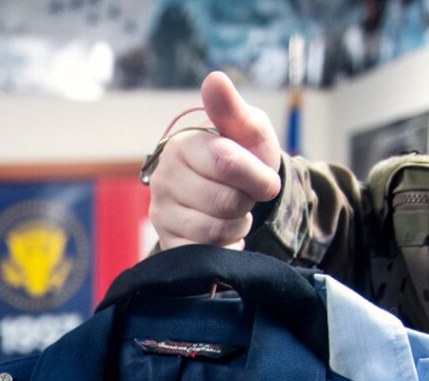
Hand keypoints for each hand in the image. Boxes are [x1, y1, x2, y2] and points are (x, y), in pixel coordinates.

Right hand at [149, 71, 284, 251]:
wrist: (236, 194)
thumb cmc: (243, 157)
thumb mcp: (247, 131)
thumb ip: (232, 109)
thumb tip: (214, 79)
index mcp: (182, 146)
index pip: (226, 162)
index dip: (256, 176)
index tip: (266, 180)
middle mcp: (164, 178)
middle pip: (225, 201)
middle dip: (247, 201)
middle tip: (243, 194)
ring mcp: (162, 213)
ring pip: (217, 229)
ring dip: (238, 224)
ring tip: (233, 211)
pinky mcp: (168, 242)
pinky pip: (206, 252)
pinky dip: (226, 244)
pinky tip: (223, 232)